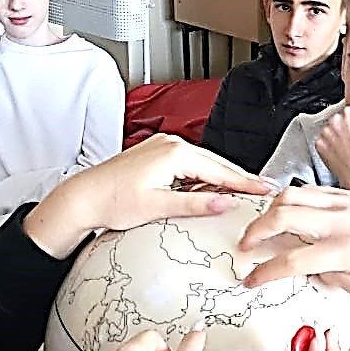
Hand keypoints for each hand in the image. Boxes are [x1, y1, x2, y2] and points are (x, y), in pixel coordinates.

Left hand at [25, 134, 273, 259]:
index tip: (265, 191)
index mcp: (175, 153)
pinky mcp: (156, 154)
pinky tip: (212, 185)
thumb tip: (224, 202)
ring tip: (244, 190)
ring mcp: (162, 146)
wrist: (84, 197)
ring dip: (222, 176)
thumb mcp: (158, 206)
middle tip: (263, 191)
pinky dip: (204, 174)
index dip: (246, 184)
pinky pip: (189, 163)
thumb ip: (195, 203)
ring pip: (203, 162)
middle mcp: (170, 144)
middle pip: (215, 163)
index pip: (221, 171)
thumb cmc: (113, 201)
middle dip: (239, 178)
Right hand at [238, 185, 349, 309]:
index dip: (264, 273)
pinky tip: (286, 213)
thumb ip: (332, 281)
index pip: (291, 261)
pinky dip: (290, 200)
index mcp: (346, 250)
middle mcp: (342, 221)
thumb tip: (308, 273)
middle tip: (245, 249)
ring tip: (261, 230)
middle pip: (281, 217)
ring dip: (268, 212)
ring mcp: (344, 203)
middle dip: (254, 233)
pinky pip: (309, 190)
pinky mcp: (348, 195)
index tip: (251, 279)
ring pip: (291, 195)